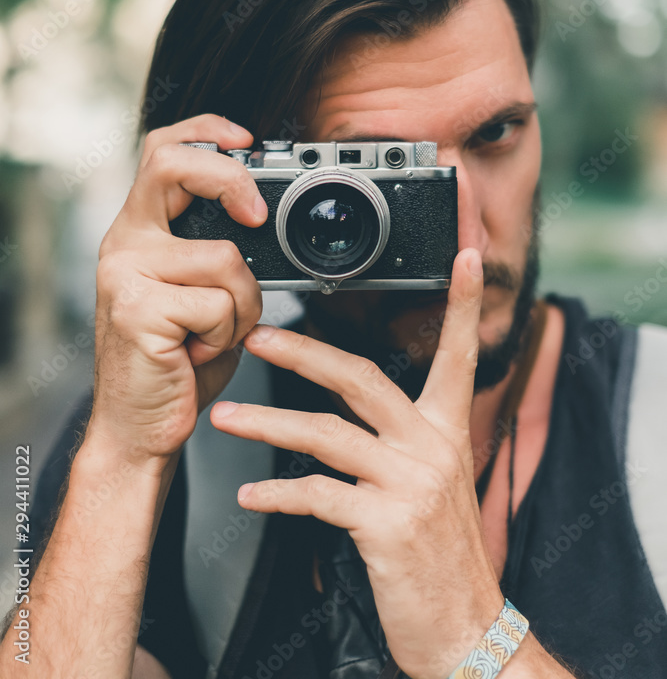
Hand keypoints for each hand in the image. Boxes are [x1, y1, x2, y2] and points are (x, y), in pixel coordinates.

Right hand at [91, 114, 264, 465]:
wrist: (142, 427)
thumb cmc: (178, 359)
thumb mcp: (200, 290)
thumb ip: (217, 248)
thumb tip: (265, 214)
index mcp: (141, 230)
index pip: (162, 150)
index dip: (205, 132)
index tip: (246, 140)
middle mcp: (125, 242)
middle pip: (173, 166)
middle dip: (230, 180)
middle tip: (258, 216)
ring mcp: (125, 273)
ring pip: (225, 257)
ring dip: (243, 304)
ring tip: (214, 332)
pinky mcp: (136, 309)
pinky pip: (219, 305)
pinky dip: (228, 334)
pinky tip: (198, 351)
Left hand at [210, 247, 503, 678]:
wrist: (467, 631)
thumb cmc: (441, 556)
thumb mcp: (436, 485)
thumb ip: (403, 441)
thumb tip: (358, 411)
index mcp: (446, 431)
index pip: (456, 354)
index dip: (461, 304)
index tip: (463, 257)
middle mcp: (433, 447)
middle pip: (362, 378)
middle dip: (305, 351)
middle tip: (259, 334)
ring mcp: (411, 484)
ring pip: (326, 433)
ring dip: (268, 422)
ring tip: (226, 416)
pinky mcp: (386, 526)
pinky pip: (317, 495)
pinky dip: (277, 492)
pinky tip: (251, 495)